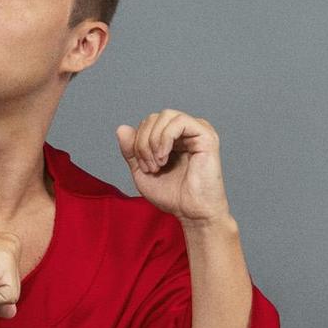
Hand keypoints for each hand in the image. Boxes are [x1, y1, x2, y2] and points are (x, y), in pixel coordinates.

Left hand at [118, 108, 233, 227]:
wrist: (192, 212)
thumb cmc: (173, 195)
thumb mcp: (142, 171)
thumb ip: (131, 151)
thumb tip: (122, 128)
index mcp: (173, 138)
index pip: (148, 123)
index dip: (138, 142)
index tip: (142, 168)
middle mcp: (187, 131)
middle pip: (155, 118)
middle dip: (143, 142)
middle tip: (149, 167)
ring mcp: (198, 131)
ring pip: (165, 116)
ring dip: (153, 141)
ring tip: (158, 164)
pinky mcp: (206, 136)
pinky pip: (179, 122)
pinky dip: (165, 138)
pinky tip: (164, 157)